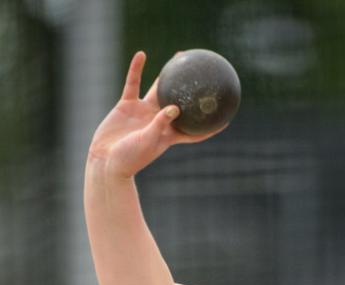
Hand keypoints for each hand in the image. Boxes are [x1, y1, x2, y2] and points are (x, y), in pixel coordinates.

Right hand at [87, 51, 224, 177]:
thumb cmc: (131, 157)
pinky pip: (133, 83)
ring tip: (178, 58)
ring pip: (159, 89)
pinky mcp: (127, 104)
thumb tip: (175, 107)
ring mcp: (143, 112)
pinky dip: (136, 69)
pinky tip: (141, 54)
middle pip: (180, 103)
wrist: (106, 159)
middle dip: (191, 92)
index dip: (210, 127)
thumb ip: (161, 124)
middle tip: (203, 76)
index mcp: (170, 135)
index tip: (226, 118)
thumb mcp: (149, 141)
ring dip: (167, 75)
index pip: (195, 132)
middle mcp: (160, 121)